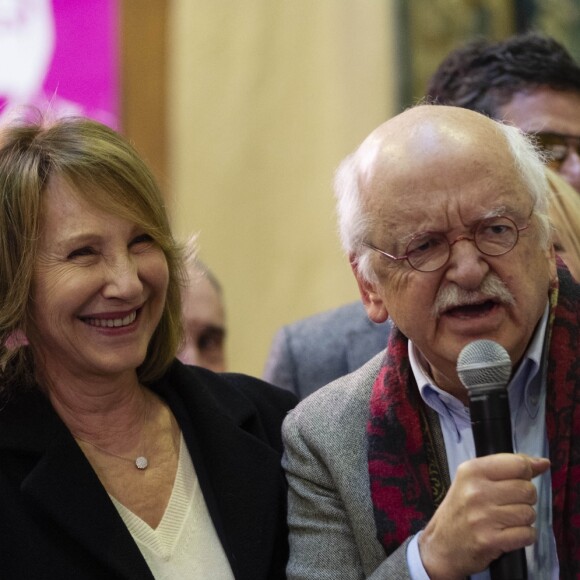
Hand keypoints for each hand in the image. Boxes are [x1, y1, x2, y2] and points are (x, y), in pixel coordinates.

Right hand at [417, 453, 549, 579]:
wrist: (441, 544)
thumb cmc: (460, 508)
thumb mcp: (473, 481)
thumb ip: (506, 469)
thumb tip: (543, 463)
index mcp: (471, 470)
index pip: (517, 464)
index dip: (526, 473)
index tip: (519, 480)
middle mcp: (476, 491)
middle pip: (527, 489)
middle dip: (525, 498)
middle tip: (508, 504)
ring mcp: (484, 516)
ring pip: (529, 513)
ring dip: (524, 519)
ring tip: (506, 520)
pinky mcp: (491, 540)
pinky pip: (527, 534)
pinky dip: (524, 536)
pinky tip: (509, 534)